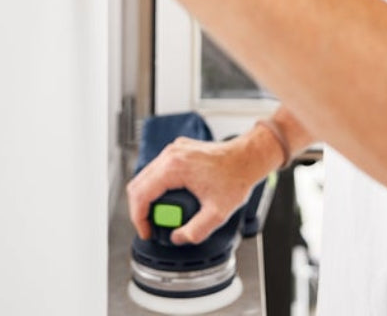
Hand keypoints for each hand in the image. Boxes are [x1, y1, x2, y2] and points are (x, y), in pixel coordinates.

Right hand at [126, 135, 268, 244]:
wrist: (248, 157)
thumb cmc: (237, 177)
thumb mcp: (217, 213)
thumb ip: (195, 231)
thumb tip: (177, 237)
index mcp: (175, 166)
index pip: (141, 194)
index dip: (139, 219)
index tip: (147, 232)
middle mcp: (171, 154)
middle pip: (138, 184)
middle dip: (141, 210)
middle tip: (153, 226)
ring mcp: (175, 149)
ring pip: (146, 175)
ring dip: (148, 198)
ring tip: (162, 216)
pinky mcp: (179, 150)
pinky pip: (157, 169)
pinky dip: (156, 186)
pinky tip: (168, 200)